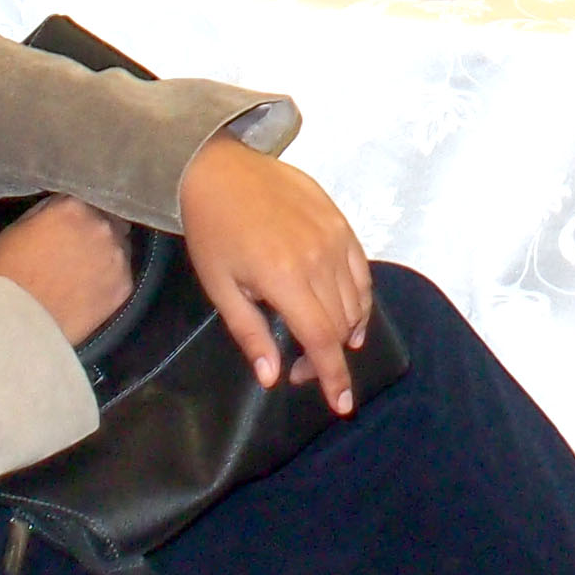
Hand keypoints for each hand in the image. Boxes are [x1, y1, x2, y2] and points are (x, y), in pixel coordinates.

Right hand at [0, 195, 133, 343]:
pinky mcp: (124, 285)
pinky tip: (90, 291)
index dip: (78, 213)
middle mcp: (102, 226)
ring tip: (84, 272)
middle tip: (79, 248)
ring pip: (119, 246)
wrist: (18, 322)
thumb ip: (47, 210)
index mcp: (74, 207)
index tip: (71, 224)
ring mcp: (117, 256)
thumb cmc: (7, 274)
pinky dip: (110, 279)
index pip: (85, 199)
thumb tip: (62, 207)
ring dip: (106, 253)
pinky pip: (121, 274)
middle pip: (108, 219)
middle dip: (97, 230)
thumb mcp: (17, 228)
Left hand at [180, 133, 374, 413]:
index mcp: (284, 278)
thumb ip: (251, 334)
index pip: (321, 339)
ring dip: (345, 330)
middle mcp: (318, 258)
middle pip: (341, 324)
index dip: (333, 376)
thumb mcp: (221, 288)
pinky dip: (360, 299)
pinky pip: (362, 271)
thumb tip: (274, 377)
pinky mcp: (341, 221)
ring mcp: (335, 237)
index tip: (341, 405)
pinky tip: (348, 313)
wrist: (220, 170)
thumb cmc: (212, 232)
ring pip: (356, 301)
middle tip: (301, 367)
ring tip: (322, 342)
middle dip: (328, 356)